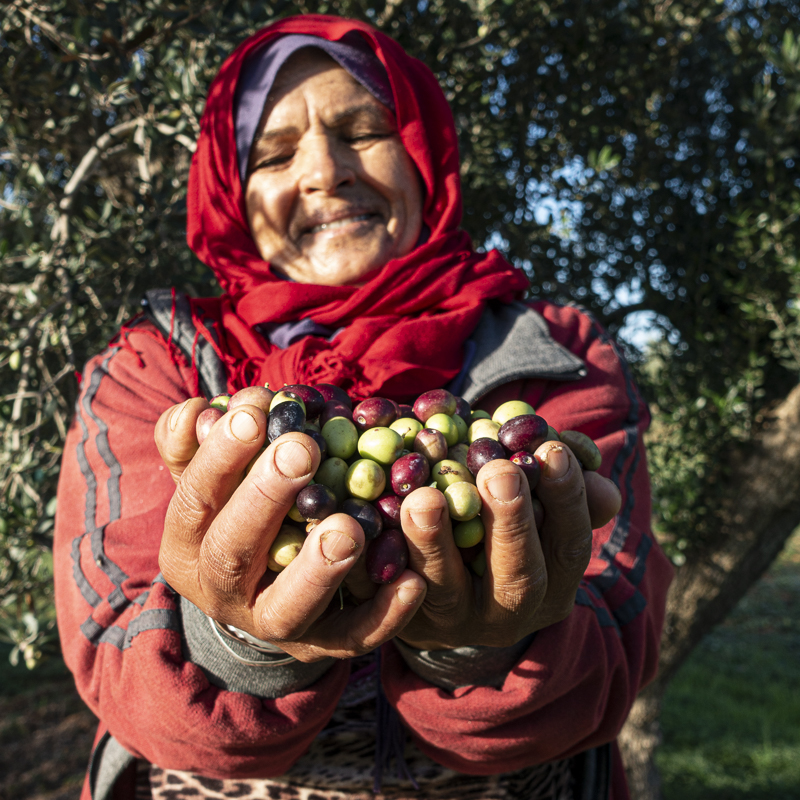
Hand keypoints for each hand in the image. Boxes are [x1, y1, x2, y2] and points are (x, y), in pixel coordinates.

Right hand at [154, 399, 425, 661]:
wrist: (263, 591)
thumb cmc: (243, 508)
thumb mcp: (215, 476)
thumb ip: (203, 443)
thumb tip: (201, 410)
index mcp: (188, 542)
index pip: (193, 498)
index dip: (219, 455)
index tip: (255, 410)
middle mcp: (220, 591)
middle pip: (232, 551)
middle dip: (265, 497)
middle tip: (301, 450)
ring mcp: (271, 625)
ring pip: (288, 609)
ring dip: (318, 568)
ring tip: (348, 528)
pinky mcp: (321, 646)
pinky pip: (352, 636)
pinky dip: (384, 613)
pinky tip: (412, 580)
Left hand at [396, 441, 620, 650]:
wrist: (427, 590)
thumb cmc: (492, 524)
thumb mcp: (532, 505)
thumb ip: (556, 482)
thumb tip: (584, 458)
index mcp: (551, 585)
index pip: (570, 545)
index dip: (566, 498)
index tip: (551, 449)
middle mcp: (506, 615)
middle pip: (517, 578)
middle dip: (511, 524)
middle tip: (499, 472)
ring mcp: (450, 624)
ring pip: (444, 591)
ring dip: (434, 542)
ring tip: (424, 498)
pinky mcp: (397, 621)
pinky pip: (384, 595)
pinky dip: (375, 559)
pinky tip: (366, 520)